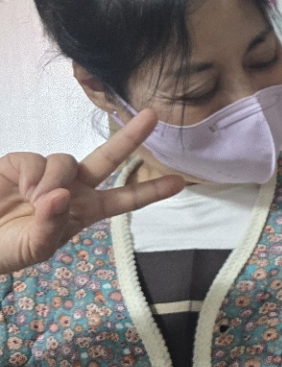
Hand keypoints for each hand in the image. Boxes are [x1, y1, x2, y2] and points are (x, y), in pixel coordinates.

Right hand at [0, 111, 183, 276]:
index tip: (180, 182)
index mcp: (84, 211)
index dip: (150, 191)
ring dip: (54, 180)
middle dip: (129, 138)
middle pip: (107, 158)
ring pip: (67, 161)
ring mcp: (46, 173)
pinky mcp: (20, 163)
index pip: (123, 200)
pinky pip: (36, 159)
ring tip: (34, 202)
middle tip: (151, 116)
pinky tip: (19, 190)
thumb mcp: (35, 248)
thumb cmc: (7, 249)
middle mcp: (71, 188)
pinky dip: (31, 175)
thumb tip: (60, 195)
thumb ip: (50, 225)